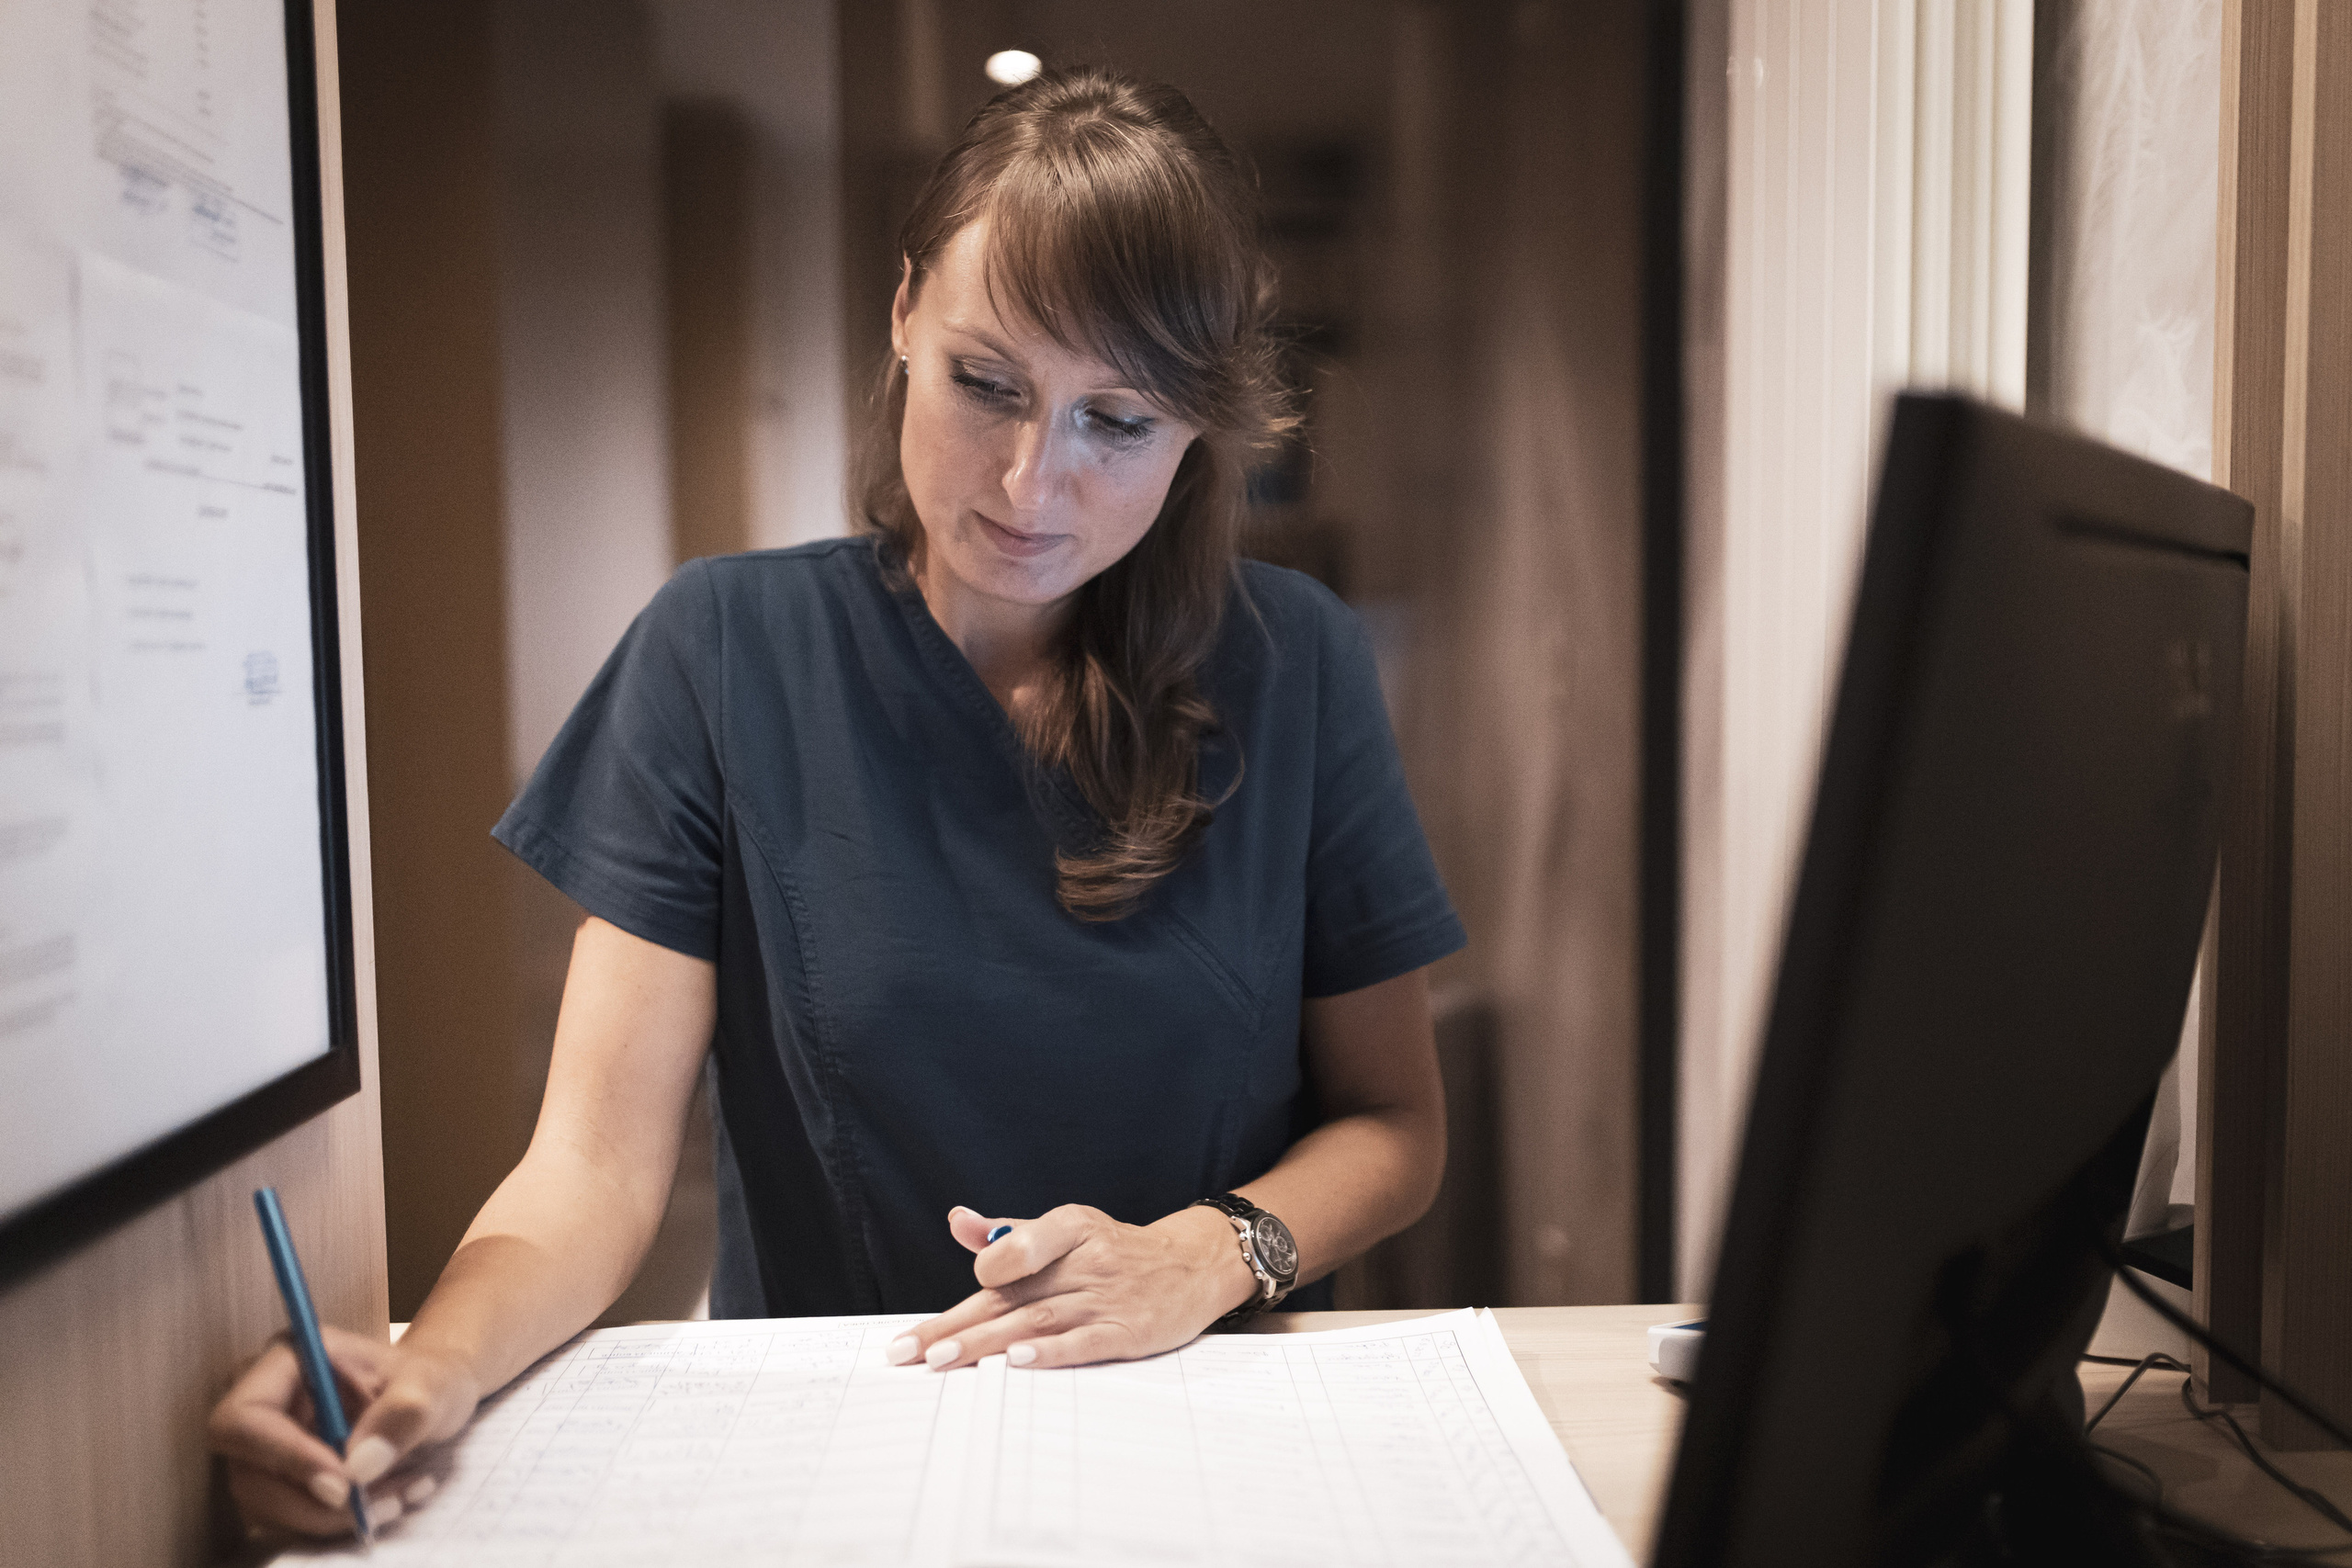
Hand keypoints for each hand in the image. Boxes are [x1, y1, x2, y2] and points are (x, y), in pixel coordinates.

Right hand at [207, 1325, 479, 1538]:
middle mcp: (266, 1402)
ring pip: (266, 1503)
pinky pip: (291, 1515)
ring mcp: (268, 1445)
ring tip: (395, 1501)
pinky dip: (335, 1521)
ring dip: (328, 1517)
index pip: (246, 1418)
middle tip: (374, 1507)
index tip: (341, 1485)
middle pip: (248, 1472)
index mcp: (289, 1360)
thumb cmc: (429, 1378)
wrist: (434, 1397)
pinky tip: (387, 1503)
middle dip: (311, 1503)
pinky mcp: (283, 1478)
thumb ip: (402, 1414)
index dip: (285, 1457)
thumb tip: (358, 1469)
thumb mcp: (432, 1385)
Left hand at [891, 1203, 1259, 1370]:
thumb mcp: (1069, 1229)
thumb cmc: (1117, 1251)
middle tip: (909, 1350)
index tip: (955, 1299)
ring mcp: (1108, 1297)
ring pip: (1036, 1321)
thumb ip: (1011, 1232)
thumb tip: (958, 1221)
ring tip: (940, 1360)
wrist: (1193, 1266)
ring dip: (984, 1343)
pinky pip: (1084, 1342)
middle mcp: (1087, 1260)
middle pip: (1011, 1295)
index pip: (1017, 1246)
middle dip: (954, 1324)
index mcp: (1071, 1227)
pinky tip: (1018, 1361)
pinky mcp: (1128, 1331)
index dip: (986, 1270)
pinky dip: (1051, 1353)